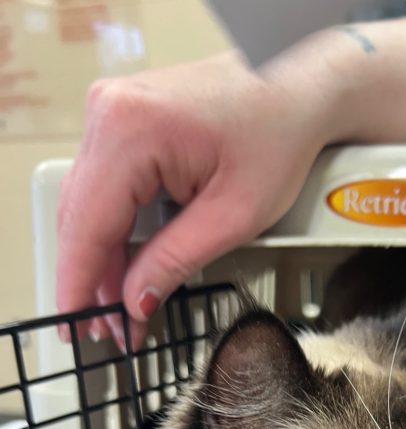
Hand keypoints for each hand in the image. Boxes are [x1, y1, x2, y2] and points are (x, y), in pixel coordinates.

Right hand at [56, 49, 335, 347]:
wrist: (299, 88)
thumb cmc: (279, 134)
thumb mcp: (233, 216)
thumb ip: (176, 260)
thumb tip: (134, 302)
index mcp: (130, 130)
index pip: (88, 225)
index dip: (80, 285)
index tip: (78, 330)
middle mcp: (109, 113)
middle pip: (81, 217)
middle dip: (92, 281)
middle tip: (106, 333)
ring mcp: (113, 114)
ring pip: (90, 206)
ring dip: (103, 261)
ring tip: (120, 313)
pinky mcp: (125, 123)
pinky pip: (107, 189)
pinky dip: (116, 232)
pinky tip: (127, 271)